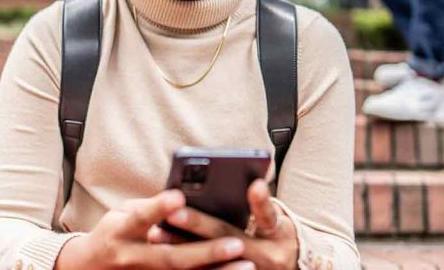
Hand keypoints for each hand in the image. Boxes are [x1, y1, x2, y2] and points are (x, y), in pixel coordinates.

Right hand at [55, 190, 246, 269]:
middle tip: (236, 243)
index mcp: (121, 232)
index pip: (141, 218)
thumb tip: (181, 196)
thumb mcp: (120, 214)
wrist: (90, 268)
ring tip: (247, 265)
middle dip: (205, 252)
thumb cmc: (113, 233)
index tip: (178, 196)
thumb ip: (149, 207)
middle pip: (171, 257)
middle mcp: (133, 258)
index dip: (158, 207)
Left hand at [149, 179, 297, 269]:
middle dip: (200, 225)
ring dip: (182, 247)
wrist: (288, 266)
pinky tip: (160, 254)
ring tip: (156, 233)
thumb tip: (244, 181)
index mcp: (276, 235)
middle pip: (229, 238)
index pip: (268, 217)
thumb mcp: (274, 219)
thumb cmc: (274, 235)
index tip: (255, 184)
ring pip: (210, 262)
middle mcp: (265, 257)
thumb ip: (259, 204)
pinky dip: (184, 263)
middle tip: (174, 212)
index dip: (261, 201)